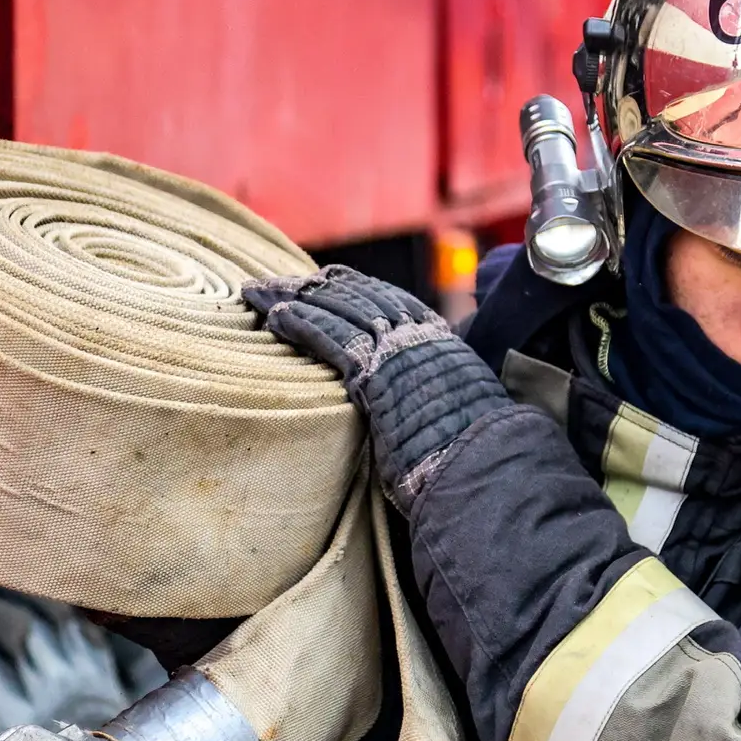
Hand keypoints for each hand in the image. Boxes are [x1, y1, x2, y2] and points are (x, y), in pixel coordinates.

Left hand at [243, 267, 508, 512]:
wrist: (480, 462)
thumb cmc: (474, 451)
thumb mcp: (465, 410)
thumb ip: (443, 394)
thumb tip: (436, 405)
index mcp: (441, 342)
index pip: (390, 300)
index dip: (354, 287)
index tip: (328, 278)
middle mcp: (418, 336)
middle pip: (356, 297)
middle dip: (314, 287)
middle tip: (278, 282)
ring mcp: (396, 350)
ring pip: (336, 309)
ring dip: (293, 299)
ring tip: (260, 294)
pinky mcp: (373, 371)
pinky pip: (329, 337)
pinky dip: (300, 323)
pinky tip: (275, 318)